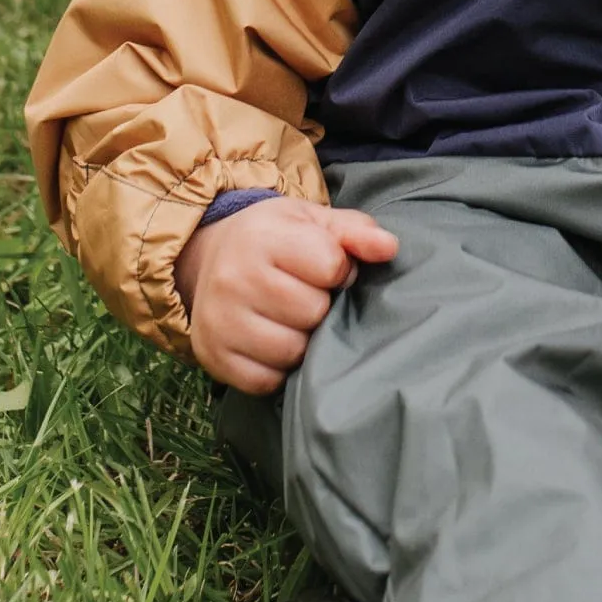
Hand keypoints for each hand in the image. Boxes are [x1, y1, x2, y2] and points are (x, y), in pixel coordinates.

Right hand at [174, 199, 397, 394]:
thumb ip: (356, 231)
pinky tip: (273, 341)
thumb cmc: (276, 239)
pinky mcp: (213, 356)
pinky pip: (265, 380)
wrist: (212, 255)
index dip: (339, 270)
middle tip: (306, 295)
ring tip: (291, 319)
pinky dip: (277, 368)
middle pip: (312, 311)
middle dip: (320, 306)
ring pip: (292, 350)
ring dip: (302, 340)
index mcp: (263, 237)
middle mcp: (233, 277)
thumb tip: (389, 248)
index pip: (330, 266)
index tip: (327, 269)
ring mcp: (219, 320)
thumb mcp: (314, 221)